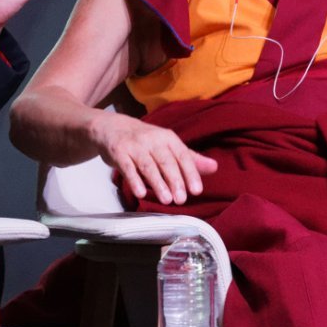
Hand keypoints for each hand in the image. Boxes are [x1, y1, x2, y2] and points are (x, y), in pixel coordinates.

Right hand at [91, 112, 216, 205]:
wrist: (111, 127)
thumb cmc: (145, 141)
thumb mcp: (167, 145)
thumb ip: (190, 158)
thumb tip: (214, 167)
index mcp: (167, 138)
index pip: (182, 155)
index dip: (190, 173)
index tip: (196, 190)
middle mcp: (152, 139)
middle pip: (166, 161)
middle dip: (175, 180)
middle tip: (181, 200)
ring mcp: (134, 145)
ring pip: (148, 165)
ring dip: (157, 183)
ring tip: (166, 200)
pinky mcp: (118, 152)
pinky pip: (127, 167)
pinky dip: (134, 180)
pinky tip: (141, 193)